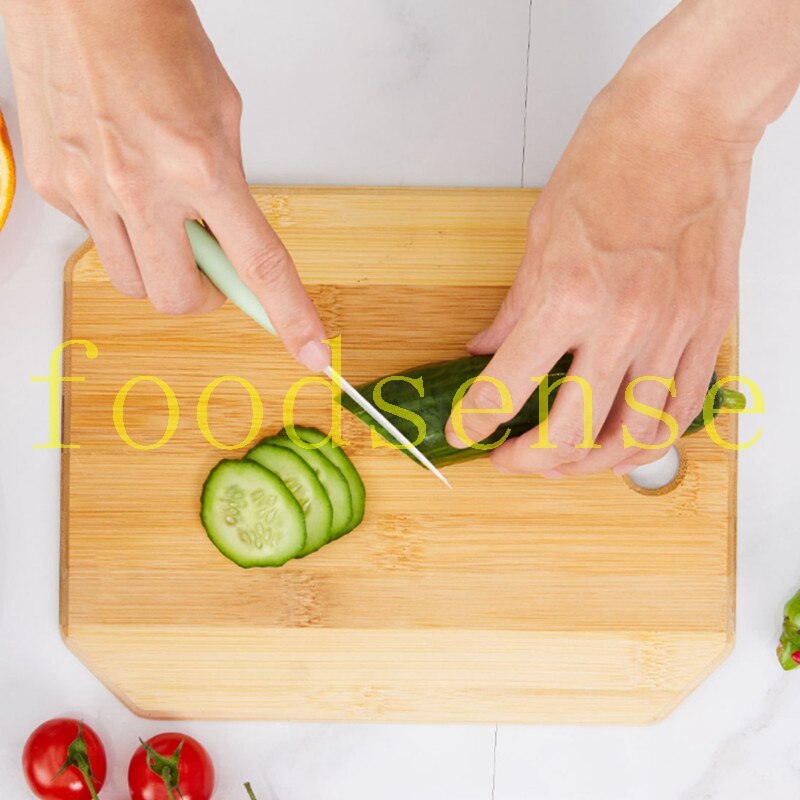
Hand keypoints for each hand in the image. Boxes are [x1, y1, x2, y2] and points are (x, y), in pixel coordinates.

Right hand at [0, 0, 328, 369]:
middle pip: (179, 299)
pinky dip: (115, 226)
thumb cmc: (152, 34)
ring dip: (158, 265)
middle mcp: (141, 186)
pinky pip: (94, 240)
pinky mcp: (51, 185)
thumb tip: (226, 235)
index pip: (257, 264)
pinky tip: (116, 179)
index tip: (309, 352)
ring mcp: (89, 190)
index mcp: (201, 164)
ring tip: (159, 213)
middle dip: (203, 295)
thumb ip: (228, 183)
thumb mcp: (221, 110)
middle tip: (210, 264)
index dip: (289, 316)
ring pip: (132, 282)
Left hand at [445, 0, 799, 476]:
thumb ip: (516, 307)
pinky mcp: (707, 327)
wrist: (687, 122)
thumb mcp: (541, 233)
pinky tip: (622, 447)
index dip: (478, 421)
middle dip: (530, 461)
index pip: (508, 386)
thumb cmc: (613, 159)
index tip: (467, 433)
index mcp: (569, 295)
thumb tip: (488, 350)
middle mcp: (624, 322)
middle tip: (510, 460)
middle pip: (572, 432)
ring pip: (634, 437)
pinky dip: (648, 443)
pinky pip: (682, 409)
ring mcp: (673, 329)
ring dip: (591, 468)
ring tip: (563, 466)